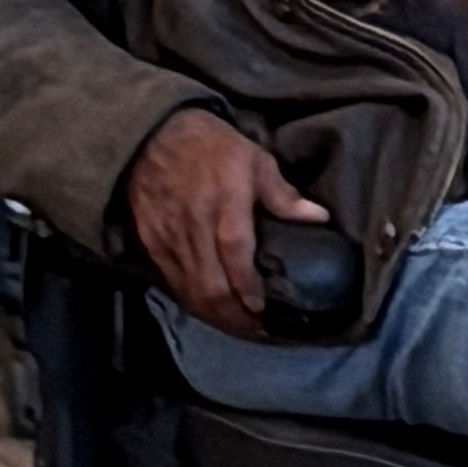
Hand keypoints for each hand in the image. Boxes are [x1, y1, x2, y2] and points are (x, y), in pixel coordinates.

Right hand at [124, 109, 328, 335]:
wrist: (149, 136)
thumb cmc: (209, 146)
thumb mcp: (253, 158)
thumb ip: (283, 194)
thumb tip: (318, 218)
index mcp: (224, 201)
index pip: (235, 253)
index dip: (248, 287)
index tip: (263, 309)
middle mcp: (193, 225)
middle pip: (211, 284)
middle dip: (235, 316)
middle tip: (257, 330)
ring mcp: (168, 238)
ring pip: (191, 291)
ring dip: (215, 316)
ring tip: (239, 328)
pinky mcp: (150, 244)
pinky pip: (172, 283)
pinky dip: (193, 303)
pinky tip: (210, 311)